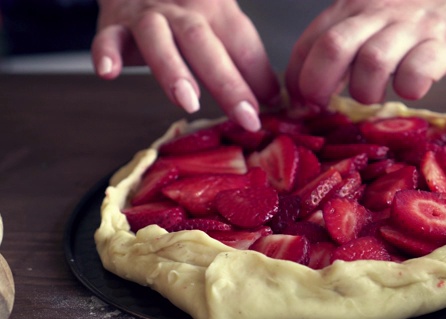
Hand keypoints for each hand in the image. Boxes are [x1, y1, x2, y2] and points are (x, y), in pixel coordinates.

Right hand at [91, 0, 280, 130]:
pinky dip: (106, 52)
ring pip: (158, 37)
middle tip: (245, 116)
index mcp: (217, 10)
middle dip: (227, 82)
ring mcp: (147, 15)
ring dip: (173, 69)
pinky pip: (107, 36)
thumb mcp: (221, 26)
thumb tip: (274, 100)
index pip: (242, 44)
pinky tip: (109, 71)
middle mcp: (183, 9)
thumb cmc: (185, 11)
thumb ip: (246, 62)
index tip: (269, 111)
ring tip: (187, 102)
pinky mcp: (114, 23)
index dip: (258, 78)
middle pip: (205, 42)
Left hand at [285, 0, 445, 108]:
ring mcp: (412, 27)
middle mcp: (376, 15)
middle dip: (318, 84)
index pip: (310, 42)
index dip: (297, 76)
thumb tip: (305, 89)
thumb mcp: (368, 17)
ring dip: (365, 90)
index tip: (301, 100)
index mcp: (351, 9)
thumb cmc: (411, 13)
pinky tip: (412, 88)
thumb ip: (340, 44)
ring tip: (373, 96)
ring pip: (373, 61)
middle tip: (324, 105)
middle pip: (333, 47)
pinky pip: (420, 70)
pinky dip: (410, 86)